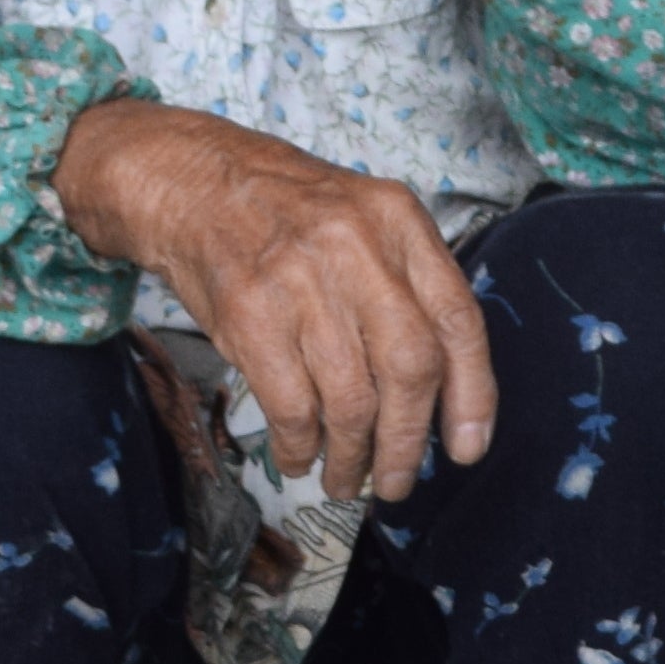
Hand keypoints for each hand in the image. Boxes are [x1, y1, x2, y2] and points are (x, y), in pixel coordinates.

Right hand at [49, 99, 494, 503]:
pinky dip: (300, 444)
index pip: (458, 321)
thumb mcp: (367, 222)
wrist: (192, 182)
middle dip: (408, 441)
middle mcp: (358, 249)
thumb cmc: (291, 216)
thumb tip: (445, 396)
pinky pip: (291, 404)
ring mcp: (301, 281)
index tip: (467, 448)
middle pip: (410, 367)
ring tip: (345, 478)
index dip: (472, 395)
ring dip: (351, 455)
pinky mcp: (248, 314)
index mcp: (400, 223)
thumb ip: (410, 288)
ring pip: (350, 398)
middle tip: (399, 482)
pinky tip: (299, 456)